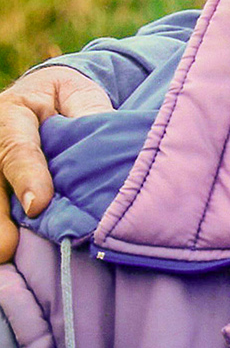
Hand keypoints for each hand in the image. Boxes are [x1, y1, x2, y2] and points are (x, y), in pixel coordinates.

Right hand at [0, 65, 112, 261]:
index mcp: (11, 114)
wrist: (41, 97)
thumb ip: (87, 113)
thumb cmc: (63, 97)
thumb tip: (102, 139)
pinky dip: (4, 225)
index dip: (26, 177)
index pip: (16, 148)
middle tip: (7, 248)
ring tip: (5, 255)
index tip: (38, 204)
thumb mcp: (76, 93)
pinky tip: (12, 253)